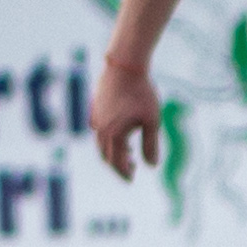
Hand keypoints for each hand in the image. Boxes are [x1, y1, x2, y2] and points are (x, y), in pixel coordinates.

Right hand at [90, 58, 162, 178]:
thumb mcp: (152, 120)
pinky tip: (121, 132)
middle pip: (106, 156)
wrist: (124, 68)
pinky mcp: (95, 110)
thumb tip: (152, 165)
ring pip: (101, 143)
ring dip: (114, 151)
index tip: (132, 179)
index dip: (124, 172)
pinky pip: (99, 131)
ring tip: (129, 151)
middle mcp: (101, 130)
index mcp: (114, 135)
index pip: (117, 162)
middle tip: (131, 169)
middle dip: (118, 164)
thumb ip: (151, 144)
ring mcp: (96, 119)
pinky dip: (109, 139)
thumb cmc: (141, 93)